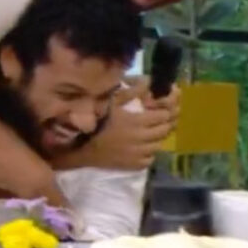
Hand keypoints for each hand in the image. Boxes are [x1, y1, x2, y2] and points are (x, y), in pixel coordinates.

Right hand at [52, 76, 179, 170]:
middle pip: (164, 130)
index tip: (162, 108)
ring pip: (159, 145)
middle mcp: (141, 138)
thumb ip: (132, 92)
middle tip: (160, 119)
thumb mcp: (112, 102)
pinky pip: (150, 159)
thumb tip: (148, 82)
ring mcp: (138, 154)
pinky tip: (143, 147)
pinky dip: (149, 152)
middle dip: (166, 123)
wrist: (82, 148)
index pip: (164, 116)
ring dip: (157, 137)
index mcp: (137, 121)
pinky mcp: (134, 165)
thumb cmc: (97, 122)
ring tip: (151, 132)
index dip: (165, 110)